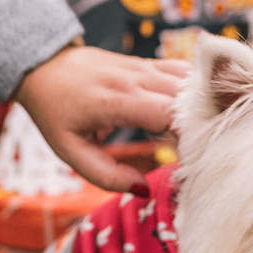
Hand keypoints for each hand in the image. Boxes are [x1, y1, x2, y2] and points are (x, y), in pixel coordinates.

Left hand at [15, 45, 191, 194]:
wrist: (42, 66)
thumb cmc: (55, 112)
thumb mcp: (69, 152)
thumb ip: (105, 176)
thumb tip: (144, 189)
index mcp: (115, 102)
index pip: (168, 113)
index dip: (188, 135)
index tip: (193, 158)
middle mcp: (134, 79)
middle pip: (188, 97)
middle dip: (204, 123)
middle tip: (208, 150)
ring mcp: (144, 68)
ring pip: (192, 81)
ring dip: (206, 107)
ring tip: (209, 133)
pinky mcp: (149, 64)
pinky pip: (185, 72)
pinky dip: (200, 90)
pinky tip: (204, 110)